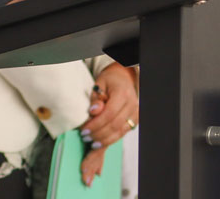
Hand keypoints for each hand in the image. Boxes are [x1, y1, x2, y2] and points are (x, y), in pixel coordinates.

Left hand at [78, 63, 137, 183]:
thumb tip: (94, 111)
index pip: (109, 114)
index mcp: (123, 93)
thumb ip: (96, 98)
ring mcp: (136, 113)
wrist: (123, 78)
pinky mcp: (135, 120)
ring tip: (91, 142)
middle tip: (85, 137)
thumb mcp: (99, 84)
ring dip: (104, 140)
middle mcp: (132, 104)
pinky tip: (99, 141)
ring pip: (120, 132)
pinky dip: (110, 139)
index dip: (96, 125)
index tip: (83, 130)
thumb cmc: (109, 81)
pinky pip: (122, 133)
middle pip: (115, 125)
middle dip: (98, 134)